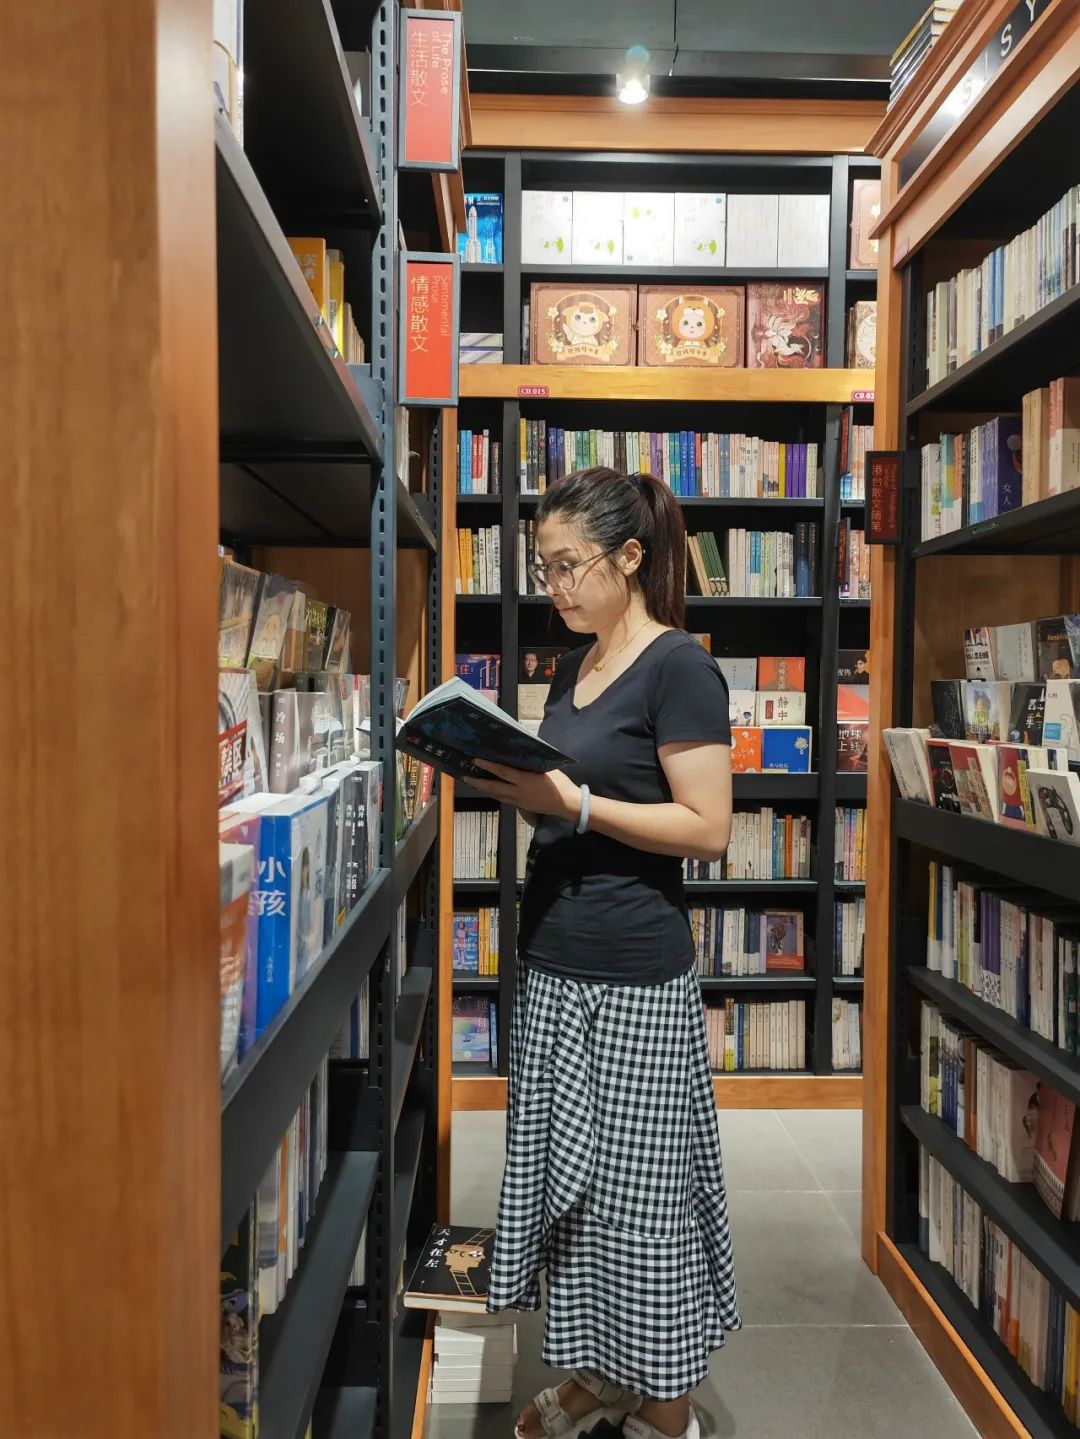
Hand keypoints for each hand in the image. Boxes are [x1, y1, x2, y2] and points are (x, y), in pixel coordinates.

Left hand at [466, 762, 580, 821]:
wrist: (566, 804)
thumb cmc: (559, 783)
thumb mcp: (546, 769)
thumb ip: (531, 764)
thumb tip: (520, 754)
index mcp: (524, 780)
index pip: (502, 772)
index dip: (488, 766)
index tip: (476, 760)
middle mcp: (518, 792)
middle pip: (494, 787)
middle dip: (478, 782)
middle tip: (465, 776)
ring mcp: (519, 801)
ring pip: (497, 795)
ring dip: (485, 789)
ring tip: (474, 782)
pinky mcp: (522, 806)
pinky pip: (504, 799)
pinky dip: (496, 794)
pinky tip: (491, 790)